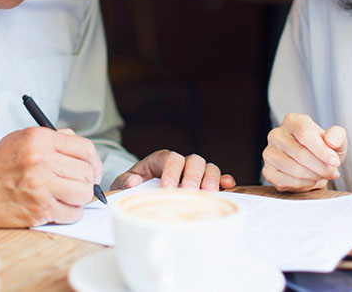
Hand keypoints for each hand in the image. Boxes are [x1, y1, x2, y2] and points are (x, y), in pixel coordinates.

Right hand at [0, 126, 101, 227]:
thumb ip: (56, 139)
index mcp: (41, 139)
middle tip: (79, 186)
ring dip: (80, 199)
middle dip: (88, 182)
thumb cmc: (0, 163)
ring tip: (67, 196)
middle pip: (87, 174)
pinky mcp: (38, 209)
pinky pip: (71, 214)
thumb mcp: (25, 138)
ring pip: (83, 195)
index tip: (93, 170)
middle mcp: (41, 161)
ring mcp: (40, 186)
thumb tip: (85, 153)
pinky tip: (57, 207)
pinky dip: (69, 213)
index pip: (85, 149)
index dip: (94, 162)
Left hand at [111, 150, 236, 190]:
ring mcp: (194, 173)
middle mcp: (181, 163)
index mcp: (161, 160)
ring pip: (208, 167)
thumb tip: (133, 182)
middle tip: (189, 191)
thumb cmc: (134, 186)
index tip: (168, 188)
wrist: (140, 193)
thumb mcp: (124, 183)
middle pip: (193, 161)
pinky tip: (227, 186)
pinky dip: (224, 180)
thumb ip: (126, 181)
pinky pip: (218, 178)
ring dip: (210, 179)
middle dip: (192, 176)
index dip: (171, 171)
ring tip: (209, 193)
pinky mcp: (203, 184)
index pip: (171, 158)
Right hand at [261, 114, 347, 191]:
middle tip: (332, 172)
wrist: (312, 163)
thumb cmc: (323, 149)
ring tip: (322, 175)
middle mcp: (276, 135)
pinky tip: (311, 180)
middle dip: (321, 167)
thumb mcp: (336, 139)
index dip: (321, 150)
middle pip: (300, 153)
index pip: (304, 133)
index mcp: (292, 121)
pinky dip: (304, 184)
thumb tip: (331, 141)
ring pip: (294, 169)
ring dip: (314, 176)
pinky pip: (288, 181)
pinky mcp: (268, 171)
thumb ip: (337, 136)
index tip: (335, 162)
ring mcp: (269, 153)